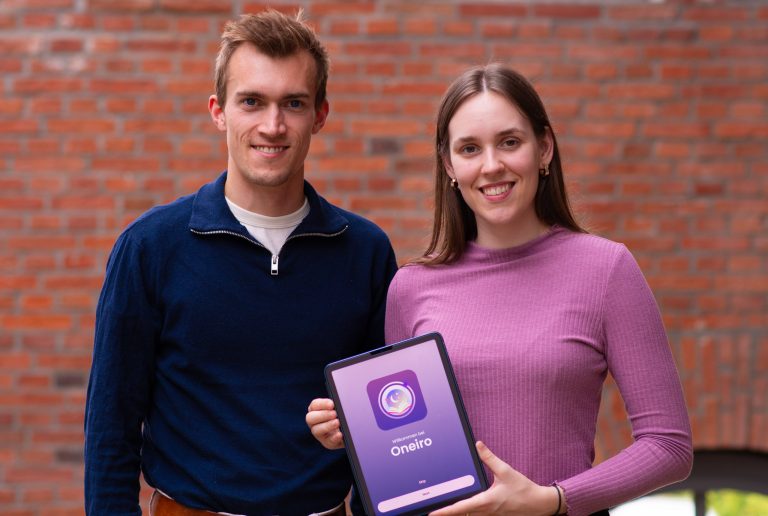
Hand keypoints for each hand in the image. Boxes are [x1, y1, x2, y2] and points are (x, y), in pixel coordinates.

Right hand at [306, 398, 344, 449]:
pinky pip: (328, 441)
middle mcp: (314, 422)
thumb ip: (339, 403)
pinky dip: (334, 437)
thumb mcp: (341, 407)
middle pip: (310, 418)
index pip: (314, 405)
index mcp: (316, 410)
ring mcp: (320, 434)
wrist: (351, 430)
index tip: (332, 404)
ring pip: (316, 430)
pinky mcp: (328, 443)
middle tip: (334, 413)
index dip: (322, 404)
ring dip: (327, 426)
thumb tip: (341, 401)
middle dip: (323, 415)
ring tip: (337, 422)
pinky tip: (340, 434)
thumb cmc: (344, 414)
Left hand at [429, 441, 560, 515]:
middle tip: (431, 511)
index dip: (445, 512)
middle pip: (461, 515)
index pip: (460, 508)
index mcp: (486, 501)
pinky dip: (466, 513)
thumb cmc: (523, 488)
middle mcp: (485, 512)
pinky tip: (460, 509)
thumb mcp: (505, 470)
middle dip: (447, 514)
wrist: (538, 504)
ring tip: (441, 510)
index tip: (432, 513)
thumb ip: (489, 458)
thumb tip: (478, 445)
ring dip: (456, 514)